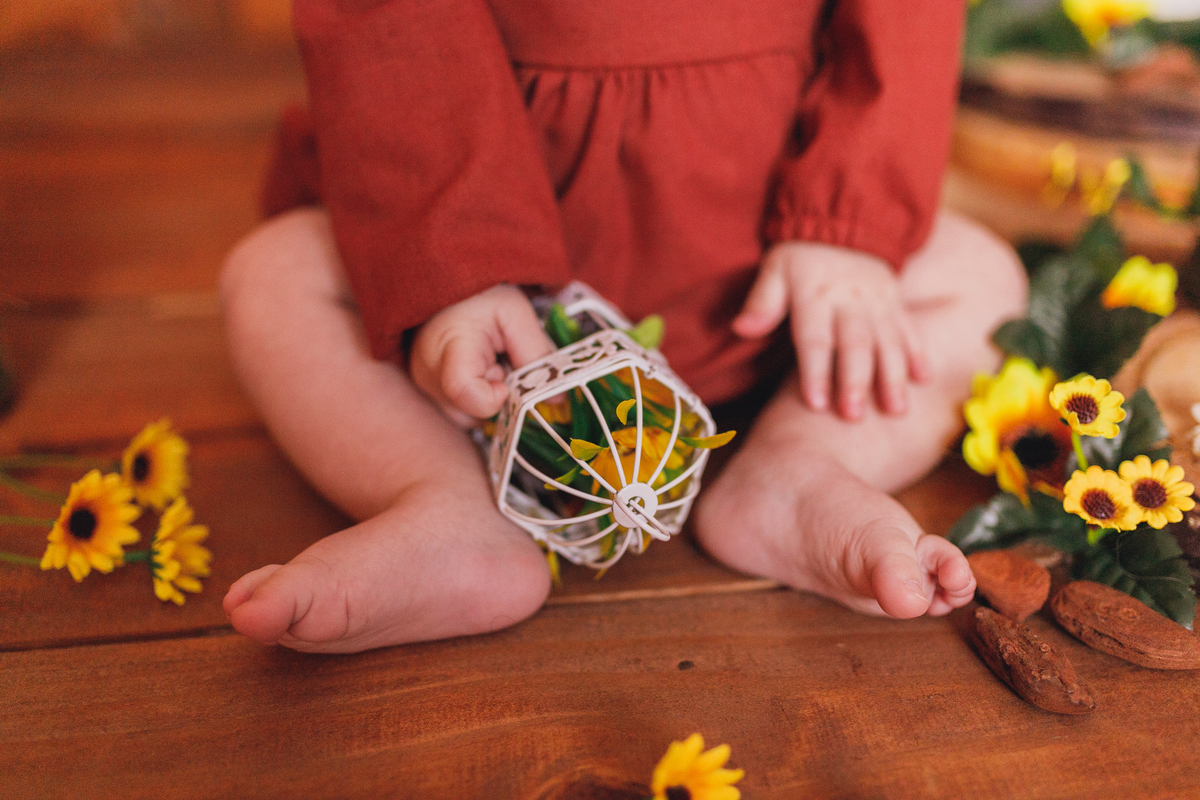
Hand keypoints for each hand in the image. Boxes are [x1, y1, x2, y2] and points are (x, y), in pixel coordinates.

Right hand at [410, 285, 554, 425]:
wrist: (449, 288)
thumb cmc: (479, 295)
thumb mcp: (515, 313)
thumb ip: (537, 353)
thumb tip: (557, 399)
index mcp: (447, 347)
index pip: (463, 391)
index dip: (492, 398)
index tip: (506, 382)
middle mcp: (428, 374)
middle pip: (472, 413)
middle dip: (499, 397)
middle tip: (501, 362)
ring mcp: (426, 387)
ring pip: (469, 418)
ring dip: (490, 399)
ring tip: (490, 364)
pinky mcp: (430, 393)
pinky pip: (462, 413)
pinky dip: (479, 399)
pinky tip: (480, 372)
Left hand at [732, 241, 928, 419]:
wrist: (844, 224)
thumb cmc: (801, 256)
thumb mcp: (775, 269)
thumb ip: (762, 301)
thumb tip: (741, 328)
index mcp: (815, 296)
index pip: (814, 340)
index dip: (815, 372)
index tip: (816, 404)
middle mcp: (850, 301)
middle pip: (855, 345)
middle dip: (856, 381)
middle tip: (854, 416)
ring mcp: (878, 302)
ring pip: (888, 342)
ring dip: (893, 376)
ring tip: (896, 410)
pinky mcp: (896, 302)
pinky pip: (909, 328)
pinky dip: (918, 354)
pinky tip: (923, 380)